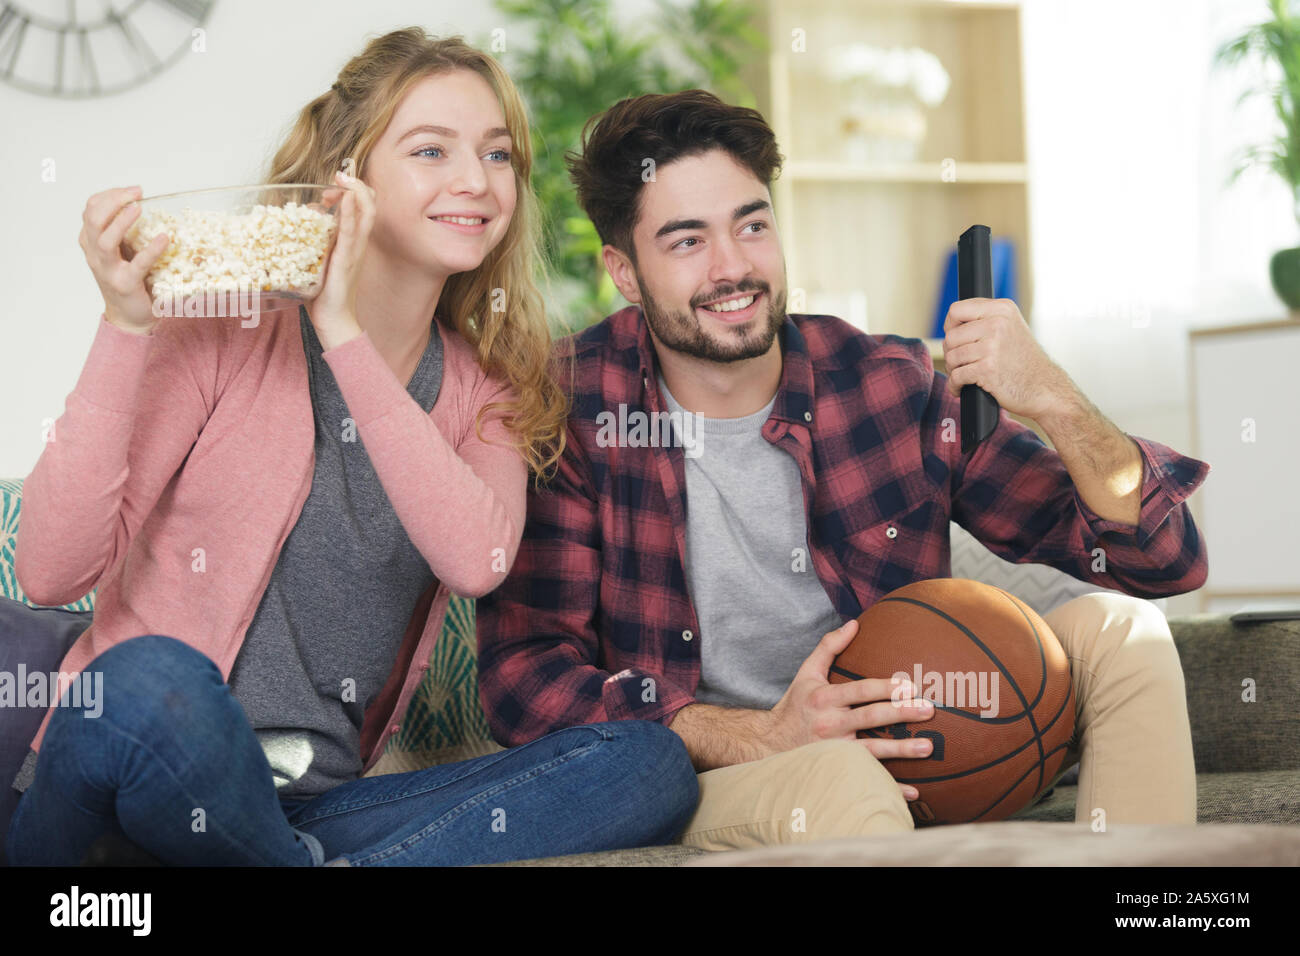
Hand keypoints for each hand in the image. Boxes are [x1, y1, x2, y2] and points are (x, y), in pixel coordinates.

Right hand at [81, 185, 169, 333]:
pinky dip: (151, 250)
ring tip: (138, 207)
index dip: (109, 195)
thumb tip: (147, 205)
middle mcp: (95, 254)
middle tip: (136, 192)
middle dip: (114, 201)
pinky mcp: (125, 285)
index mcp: (91, 242)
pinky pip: (137, 265)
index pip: (91, 210)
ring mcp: (108, 270)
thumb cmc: (127, 280)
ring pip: (105, 240)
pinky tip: (164, 239)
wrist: (129, 317)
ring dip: (120, 221)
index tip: (131, 190)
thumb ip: (124, 232)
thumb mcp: (120, 252)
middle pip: (94, 220)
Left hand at [305, 169, 374, 349]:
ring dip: (355, 193)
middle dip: (355, 185)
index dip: (350, 192)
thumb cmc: (325, 294)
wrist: (334, 320)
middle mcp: (357, 244)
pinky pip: (351, 233)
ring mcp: (354, 251)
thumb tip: (299, 223)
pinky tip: (346, 200)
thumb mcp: (317, 260)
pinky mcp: (346, 260)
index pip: (361, 208)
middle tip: (339, 176)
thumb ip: (312, 241)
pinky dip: (350, 214)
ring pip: (366, 214)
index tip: (330, 189)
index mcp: (352, 243)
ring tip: (344, 179)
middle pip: (369, 205)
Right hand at [766, 618, 936, 800]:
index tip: (909, 686)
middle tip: (929, 710)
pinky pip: (867, 778)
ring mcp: (834, 750)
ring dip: (902, 750)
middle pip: (871, 718)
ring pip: (873, 750)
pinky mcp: (837, 770)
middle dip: (901, 713)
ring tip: (928, 747)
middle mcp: (830, 724)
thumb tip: (854, 623)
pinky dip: (890, 787)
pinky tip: (914, 792)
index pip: (859, 690)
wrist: (768, 744)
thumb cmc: (794, 705)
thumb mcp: (806, 672)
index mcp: (824, 698)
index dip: (884, 688)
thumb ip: (829, 646)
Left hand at [942, 297, 1075, 422]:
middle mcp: (997, 323)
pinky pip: (956, 376)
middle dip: (951, 353)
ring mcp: (992, 346)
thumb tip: (950, 324)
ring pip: (951, 357)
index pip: (956, 310)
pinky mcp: (987, 368)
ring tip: (966, 375)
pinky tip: (962, 388)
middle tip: (962, 363)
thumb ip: (984, 320)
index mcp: (1001, 309)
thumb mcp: (1010, 327)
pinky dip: (955, 386)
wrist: (1044, 387)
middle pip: (951, 336)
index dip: (950, 326)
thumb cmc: (1023, 360)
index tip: (957, 339)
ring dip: (954, 370)